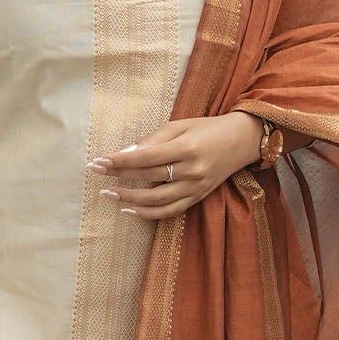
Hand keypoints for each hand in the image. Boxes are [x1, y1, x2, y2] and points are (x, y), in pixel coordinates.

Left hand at [86, 111, 263, 218]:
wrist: (241, 141)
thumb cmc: (207, 128)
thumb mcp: (181, 125)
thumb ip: (153, 140)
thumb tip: (125, 154)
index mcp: (186, 148)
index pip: (146, 157)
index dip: (121, 161)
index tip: (99, 161)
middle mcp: (192, 170)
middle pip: (148, 177)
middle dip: (119, 176)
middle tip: (96, 173)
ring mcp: (195, 187)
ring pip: (157, 200)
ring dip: (129, 198)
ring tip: (108, 193)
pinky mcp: (197, 197)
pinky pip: (170, 211)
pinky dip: (148, 214)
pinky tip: (130, 209)